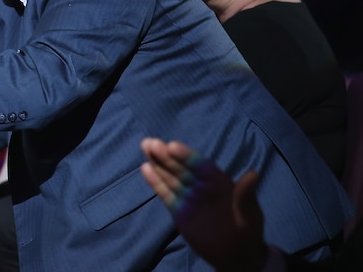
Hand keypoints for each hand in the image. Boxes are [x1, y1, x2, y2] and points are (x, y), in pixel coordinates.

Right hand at [140, 138, 267, 271]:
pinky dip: (156, 182)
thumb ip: (245, 195)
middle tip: (150, 143)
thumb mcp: (249, 213)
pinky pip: (166, 194)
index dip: (186, 155)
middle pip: (181, 168)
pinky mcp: (179, 211)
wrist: (237, 256)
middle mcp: (201, 186)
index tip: (172, 145)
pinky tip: (146, 169)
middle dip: (166, 155)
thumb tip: (253, 174)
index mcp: (219, 182)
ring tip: (145, 147)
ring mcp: (189, 197)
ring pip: (171, 177)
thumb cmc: (248, 231)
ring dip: (158, 163)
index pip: (200, 165)